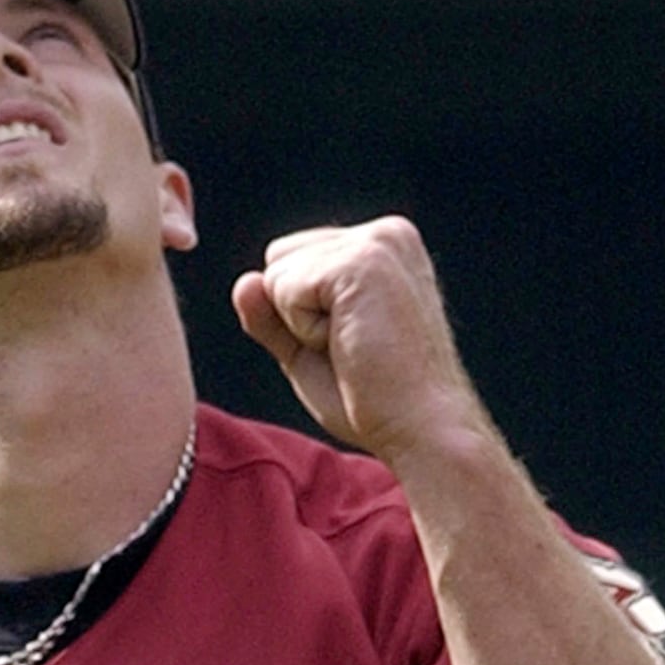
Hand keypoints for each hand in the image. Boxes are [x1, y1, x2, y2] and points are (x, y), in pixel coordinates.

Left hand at [231, 217, 483, 464]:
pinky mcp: (361, 261)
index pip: (292, 260)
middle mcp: (384, 233)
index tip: (354, 346)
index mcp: (382, 248)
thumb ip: (273, 317)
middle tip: (353, 350)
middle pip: (278, 259)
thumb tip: (243, 282)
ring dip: (301, 326)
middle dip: (296, 315)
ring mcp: (376, 243)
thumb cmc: (375, 402)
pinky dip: (303, 331)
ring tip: (355, 349)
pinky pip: (282, 289)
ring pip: (277, 274)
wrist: (420, 431)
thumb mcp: (309, 353)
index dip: (301, 316)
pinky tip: (350, 346)